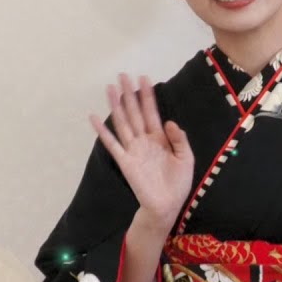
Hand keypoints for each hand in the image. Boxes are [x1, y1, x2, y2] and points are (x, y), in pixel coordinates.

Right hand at [90, 73, 194, 228]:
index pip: (152, 112)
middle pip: (135, 112)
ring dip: (116, 106)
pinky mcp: (125, 161)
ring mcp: (133, 149)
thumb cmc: (178, 183)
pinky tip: (94, 118)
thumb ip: (179, 139)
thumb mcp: (186, 158)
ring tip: (109, 88)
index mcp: (161, 138)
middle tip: (122, 75)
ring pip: (123, 123)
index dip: (148, 96)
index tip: (144, 78)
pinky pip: (112, 144)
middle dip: (129, 94)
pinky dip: (103, 131)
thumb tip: (169, 122)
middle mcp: (145, 140)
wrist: (167, 205)